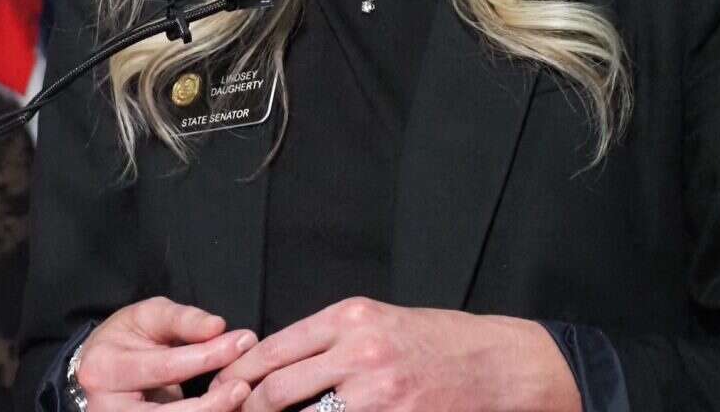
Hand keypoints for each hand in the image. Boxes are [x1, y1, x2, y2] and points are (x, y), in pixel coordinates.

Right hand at [76, 297, 257, 409]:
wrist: (97, 369)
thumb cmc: (126, 338)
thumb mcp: (147, 316)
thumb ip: (182, 320)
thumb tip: (218, 327)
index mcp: (104, 368)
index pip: (164, 366)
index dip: (207, 356)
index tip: (243, 342)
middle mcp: (106, 407)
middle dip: (211, 402)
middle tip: (244, 387)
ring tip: (238, 400)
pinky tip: (223, 411)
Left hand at [211, 298, 580, 411]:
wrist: (499, 365)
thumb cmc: (440, 342)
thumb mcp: (381, 322)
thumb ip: (332, 340)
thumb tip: (279, 364)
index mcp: (350, 317)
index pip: (274, 348)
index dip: (239, 376)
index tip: (220, 391)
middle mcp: (358, 350)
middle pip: (277, 387)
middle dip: (246, 408)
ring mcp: (377, 391)